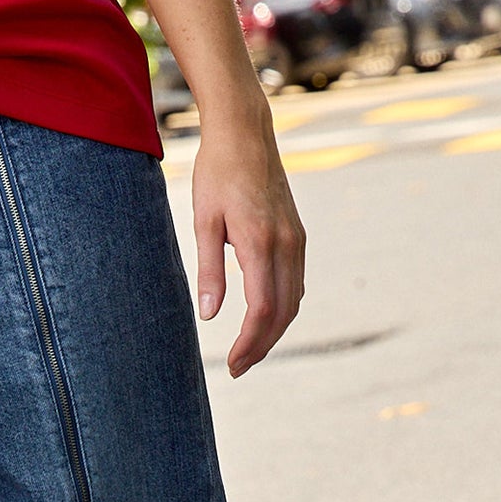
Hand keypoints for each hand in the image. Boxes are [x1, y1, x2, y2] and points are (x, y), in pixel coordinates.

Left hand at [191, 112, 304, 376]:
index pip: (262, 310)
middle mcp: (287, 244)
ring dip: (275, 330)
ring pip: (293, 300)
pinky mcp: (298, 234)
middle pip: (282, 312)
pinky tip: (265, 318)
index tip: (232, 365)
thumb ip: (208, 270)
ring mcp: (297, 239)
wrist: (245, 133)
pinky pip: (296, 282)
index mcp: (260, 242)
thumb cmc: (216, 173)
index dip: (249, 343)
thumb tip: (209, 316)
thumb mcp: (202, 221)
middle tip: (239, 368)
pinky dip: (283, 307)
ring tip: (249, 350)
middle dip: (262, 345)